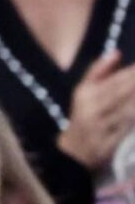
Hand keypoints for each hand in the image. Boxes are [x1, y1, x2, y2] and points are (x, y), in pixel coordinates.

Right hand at [59, 49, 134, 169]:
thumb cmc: (83, 115)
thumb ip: (98, 71)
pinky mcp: (112, 141)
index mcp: (86, 93)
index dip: (132, 73)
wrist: (75, 150)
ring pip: (128, 110)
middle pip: (122, 93)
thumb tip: (117, 53)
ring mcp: (103, 126)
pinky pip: (129, 127)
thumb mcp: (83, 91)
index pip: (115, 80)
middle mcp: (93, 109)